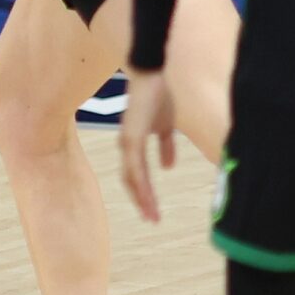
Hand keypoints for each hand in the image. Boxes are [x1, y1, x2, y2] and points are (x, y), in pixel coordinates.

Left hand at [118, 68, 178, 221]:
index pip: (135, 174)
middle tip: (152, 220)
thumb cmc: (157, 96)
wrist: (152, 74)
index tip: (152, 211)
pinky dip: (141, 185)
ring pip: (132, 178)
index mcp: (132, 143)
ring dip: (142, 198)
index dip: (142, 192)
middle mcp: (126, 146)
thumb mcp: (165, 126)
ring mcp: (127, 143)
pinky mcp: (132, 138)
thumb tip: (168, 168)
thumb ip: (166, 146)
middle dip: (141, 201)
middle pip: (131, 180)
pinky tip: (148, 198)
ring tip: (152, 216)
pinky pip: (136, 167)